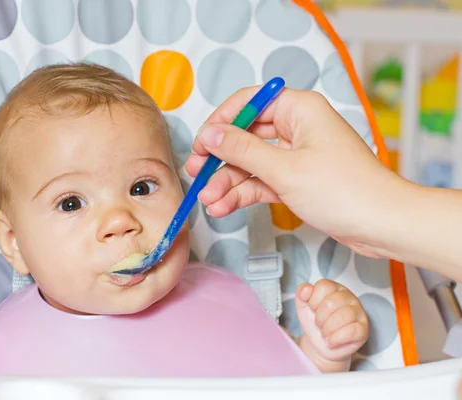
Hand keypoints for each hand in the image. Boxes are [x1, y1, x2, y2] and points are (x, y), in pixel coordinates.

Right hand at [185, 88, 412, 258]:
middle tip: (196, 173)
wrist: (382, 225)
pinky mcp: (297, 180)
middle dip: (220, 158)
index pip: (248, 103)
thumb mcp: (284, 169)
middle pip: (246, 136)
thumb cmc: (344, 190)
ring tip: (208, 200)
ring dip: (228, 182)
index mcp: (299, 109)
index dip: (220, 121)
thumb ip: (242, 150)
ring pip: (251, 163)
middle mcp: (297, 128)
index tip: (200, 143)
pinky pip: (262, 182)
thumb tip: (209, 134)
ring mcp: (296, 156)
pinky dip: (243, 194)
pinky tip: (223, 207)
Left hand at [295, 279, 368, 372]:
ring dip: (327, 328)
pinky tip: (331, 341)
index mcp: (335, 288)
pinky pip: (352, 331)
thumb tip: (308, 288)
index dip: (313, 300)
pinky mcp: (363, 330)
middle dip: (320, 317)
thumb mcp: (303, 305)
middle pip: (332, 302)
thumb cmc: (314, 321)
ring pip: (343, 316)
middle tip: (319, 324)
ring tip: (324, 333)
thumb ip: (301, 292)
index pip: (324, 286)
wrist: (319, 344)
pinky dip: (336, 338)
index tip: (313, 309)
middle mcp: (349, 297)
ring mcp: (359, 313)